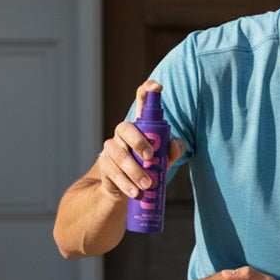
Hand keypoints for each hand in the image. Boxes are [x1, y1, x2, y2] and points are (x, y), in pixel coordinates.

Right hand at [97, 80, 185, 199]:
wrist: (129, 191)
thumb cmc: (150, 168)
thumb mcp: (165, 159)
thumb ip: (173, 150)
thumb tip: (174, 145)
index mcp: (141, 126)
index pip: (142, 101)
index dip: (148, 91)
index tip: (158, 87)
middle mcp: (124, 133)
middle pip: (125, 128)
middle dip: (138, 141)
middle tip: (150, 158)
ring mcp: (111, 148)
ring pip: (118, 154)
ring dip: (134, 170)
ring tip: (147, 185)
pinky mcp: (104, 165)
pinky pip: (112, 172)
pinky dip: (126, 183)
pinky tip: (135, 193)